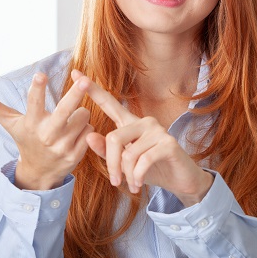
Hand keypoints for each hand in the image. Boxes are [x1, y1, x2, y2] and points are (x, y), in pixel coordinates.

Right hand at [0, 73, 93, 189]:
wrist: (39, 172)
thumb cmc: (26, 139)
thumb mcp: (11, 124)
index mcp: (31, 124)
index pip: (33, 103)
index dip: (37, 89)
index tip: (40, 75)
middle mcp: (47, 135)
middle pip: (65, 111)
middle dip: (75, 94)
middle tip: (84, 79)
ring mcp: (63, 146)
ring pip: (83, 116)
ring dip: (80, 113)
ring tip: (69, 120)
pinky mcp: (77, 154)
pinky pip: (90, 129)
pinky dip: (86, 127)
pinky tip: (77, 133)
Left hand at [74, 70, 214, 205]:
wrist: (181, 180)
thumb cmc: (152, 170)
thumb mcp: (125, 164)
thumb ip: (107, 152)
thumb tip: (88, 137)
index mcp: (131, 123)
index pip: (109, 103)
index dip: (93, 90)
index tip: (75, 72)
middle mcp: (144, 122)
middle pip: (114, 138)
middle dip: (112, 165)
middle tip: (115, 182)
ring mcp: (157, 131)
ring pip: (128, 153)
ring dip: (128, 175)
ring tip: (133, 185)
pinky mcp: (168, 143)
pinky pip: (143, 160)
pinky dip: (138, 176)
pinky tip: (140, 183)